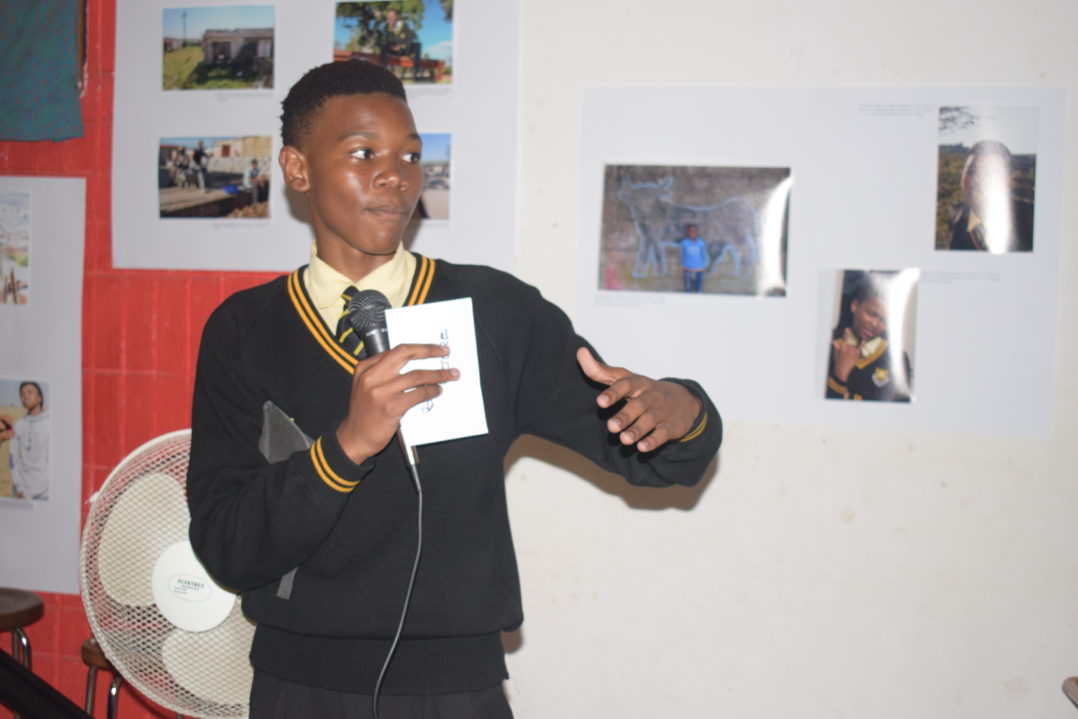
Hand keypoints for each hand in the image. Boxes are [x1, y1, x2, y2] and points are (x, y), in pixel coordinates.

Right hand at [336, 343, 458, 463]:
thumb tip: (416, 363)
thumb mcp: (367, 386)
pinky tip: (437, 391)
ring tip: (449, 375)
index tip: (434, 348)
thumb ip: (385, 373)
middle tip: (444, 352)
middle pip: (405, 354)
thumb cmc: (364, 413)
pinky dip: (431, 391)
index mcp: (365, 368)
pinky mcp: (390, 407)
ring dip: (437, 375)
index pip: (396, 350)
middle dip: (429, 351)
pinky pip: (418, 394)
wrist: (354, 437)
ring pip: (416, 375)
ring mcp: (380, 392)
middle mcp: (371, 376)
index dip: (419, 347)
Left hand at [576, 347, 701, 451]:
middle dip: (625, 416)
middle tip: (611, 427)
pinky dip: (654, 441)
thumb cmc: (646, 390)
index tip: (601, 402)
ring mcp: (663, 411)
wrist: (685, 400)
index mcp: (639, 383)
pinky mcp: (672, 426)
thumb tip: (580, 353)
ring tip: (625, 440)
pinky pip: (663, 433)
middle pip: (638, 405)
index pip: (626, 384)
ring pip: (650, 420)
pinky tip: (642, 447)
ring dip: (637, 430)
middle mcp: (651, 396)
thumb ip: (601, 371)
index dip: (614, 392)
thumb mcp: (625, 378)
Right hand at [831, 328, 859, 382]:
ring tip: (857, 336)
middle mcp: (848, 349)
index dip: (846, 334)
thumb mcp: (836, 354)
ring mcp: (852, 352)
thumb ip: (836, 347)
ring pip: (855, 344)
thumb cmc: (838, 362)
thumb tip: (834, 341)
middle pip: (851, 341)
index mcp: (842, 348)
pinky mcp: (856, 355)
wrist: (842, 370)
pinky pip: (859, 349)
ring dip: (855, 340)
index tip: (847, 329)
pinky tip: (863, 341)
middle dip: (851, 336)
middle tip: (852, 331)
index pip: (844, 339)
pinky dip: (861, 344)